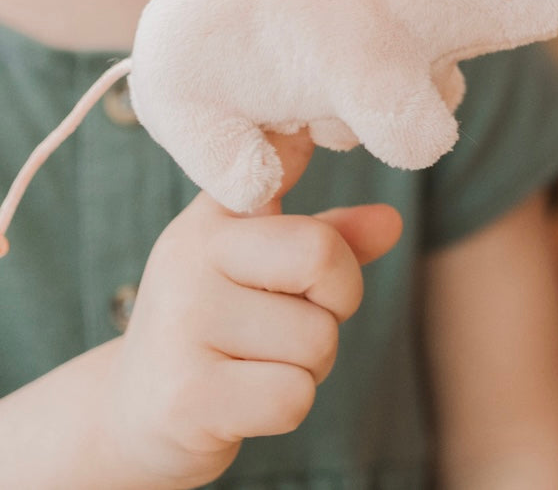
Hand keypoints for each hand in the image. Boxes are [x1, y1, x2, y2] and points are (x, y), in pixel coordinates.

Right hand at [99, 132, 402, 487]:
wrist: (135, 417)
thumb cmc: (218, 324)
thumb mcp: (264, 266)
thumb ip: (329, 237)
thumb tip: (391, 222)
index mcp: (215, 218)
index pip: (286, 175)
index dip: (318, 201)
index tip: (307, 171)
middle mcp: (190, 258)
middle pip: (323, 259)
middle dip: (336, 303)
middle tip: (294, 321)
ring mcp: (183, 326)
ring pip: (317, 341)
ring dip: (308, 366)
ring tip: (256, 363)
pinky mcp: (186, 399)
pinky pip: (294, 397)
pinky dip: (288, 405)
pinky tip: (244, 400)